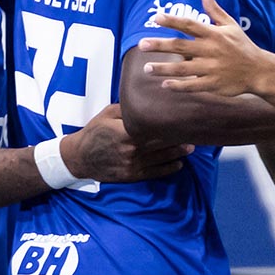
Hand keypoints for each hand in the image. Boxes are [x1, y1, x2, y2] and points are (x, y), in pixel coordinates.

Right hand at [63, 103, 192, 182]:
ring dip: (178, 154)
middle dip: (180, 139)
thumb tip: (148, 99)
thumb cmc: (94, 132)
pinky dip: (168, 169)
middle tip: (194, 133)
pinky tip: (179, 165)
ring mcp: (133, 165)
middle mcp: (133, 150)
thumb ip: (128, 109)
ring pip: (162, 159)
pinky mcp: (132, 176)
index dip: (172, 125)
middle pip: (163, 144)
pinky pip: (155, 173)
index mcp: (128, 132)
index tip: (185, 119)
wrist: (79, 158)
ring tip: (191, 148)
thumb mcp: (108, 114)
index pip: (156, 128)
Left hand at [138, 0, 265, 96]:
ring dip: (164, 68)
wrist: (259, 71)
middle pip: (181, 47)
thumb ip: (215, 9)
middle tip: (141, 44)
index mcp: (214, 34)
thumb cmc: (242, 46)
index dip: (173, 21)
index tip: (157, 18)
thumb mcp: (230, 25)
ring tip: (147, 67)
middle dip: (160, 45)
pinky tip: (165, 84)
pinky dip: (178, 86)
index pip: (190, 25)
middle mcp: (210, 51)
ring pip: (183, 69)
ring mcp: (211, 69)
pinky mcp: (213, 84)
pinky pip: (193, 85)